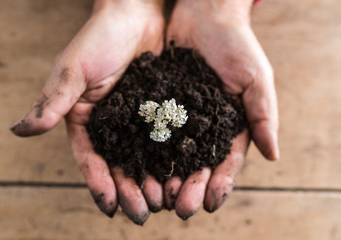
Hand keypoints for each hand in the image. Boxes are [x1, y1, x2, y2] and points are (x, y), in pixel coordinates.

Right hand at [10, 0, 164, 224]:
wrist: (136, 14)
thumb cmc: (99, 38)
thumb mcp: (74, 70)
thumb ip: (53, 101)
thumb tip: (21, 131)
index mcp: (87, 119)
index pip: (90, 158)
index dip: (99, 183)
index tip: (110, 206)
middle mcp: (112, 125)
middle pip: (119, 165)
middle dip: (129, 190)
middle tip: (142, 214)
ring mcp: (137, 119)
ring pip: (143, 158)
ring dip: (152, 181)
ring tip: (164, 202)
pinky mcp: (160, 111)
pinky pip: (166, 139)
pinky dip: (172, 158)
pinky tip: (181, 175)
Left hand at [165, 0, 278, 217]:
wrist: (204, 15)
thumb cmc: (236, 44)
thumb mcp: (256, 78)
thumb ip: (263, 115)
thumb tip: (273, 155)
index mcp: (230, 125)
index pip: (226, 161)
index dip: (219, 183)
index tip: (208, 203)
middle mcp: (203, 126)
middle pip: (196, 164)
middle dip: (189, 187)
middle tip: (179, 209)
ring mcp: (180, 117)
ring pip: (171, 153)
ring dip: (165, 176)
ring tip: (158, 196)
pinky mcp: (159, 104)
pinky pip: (151, 130)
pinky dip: (145, 150)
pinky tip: (138, 167)